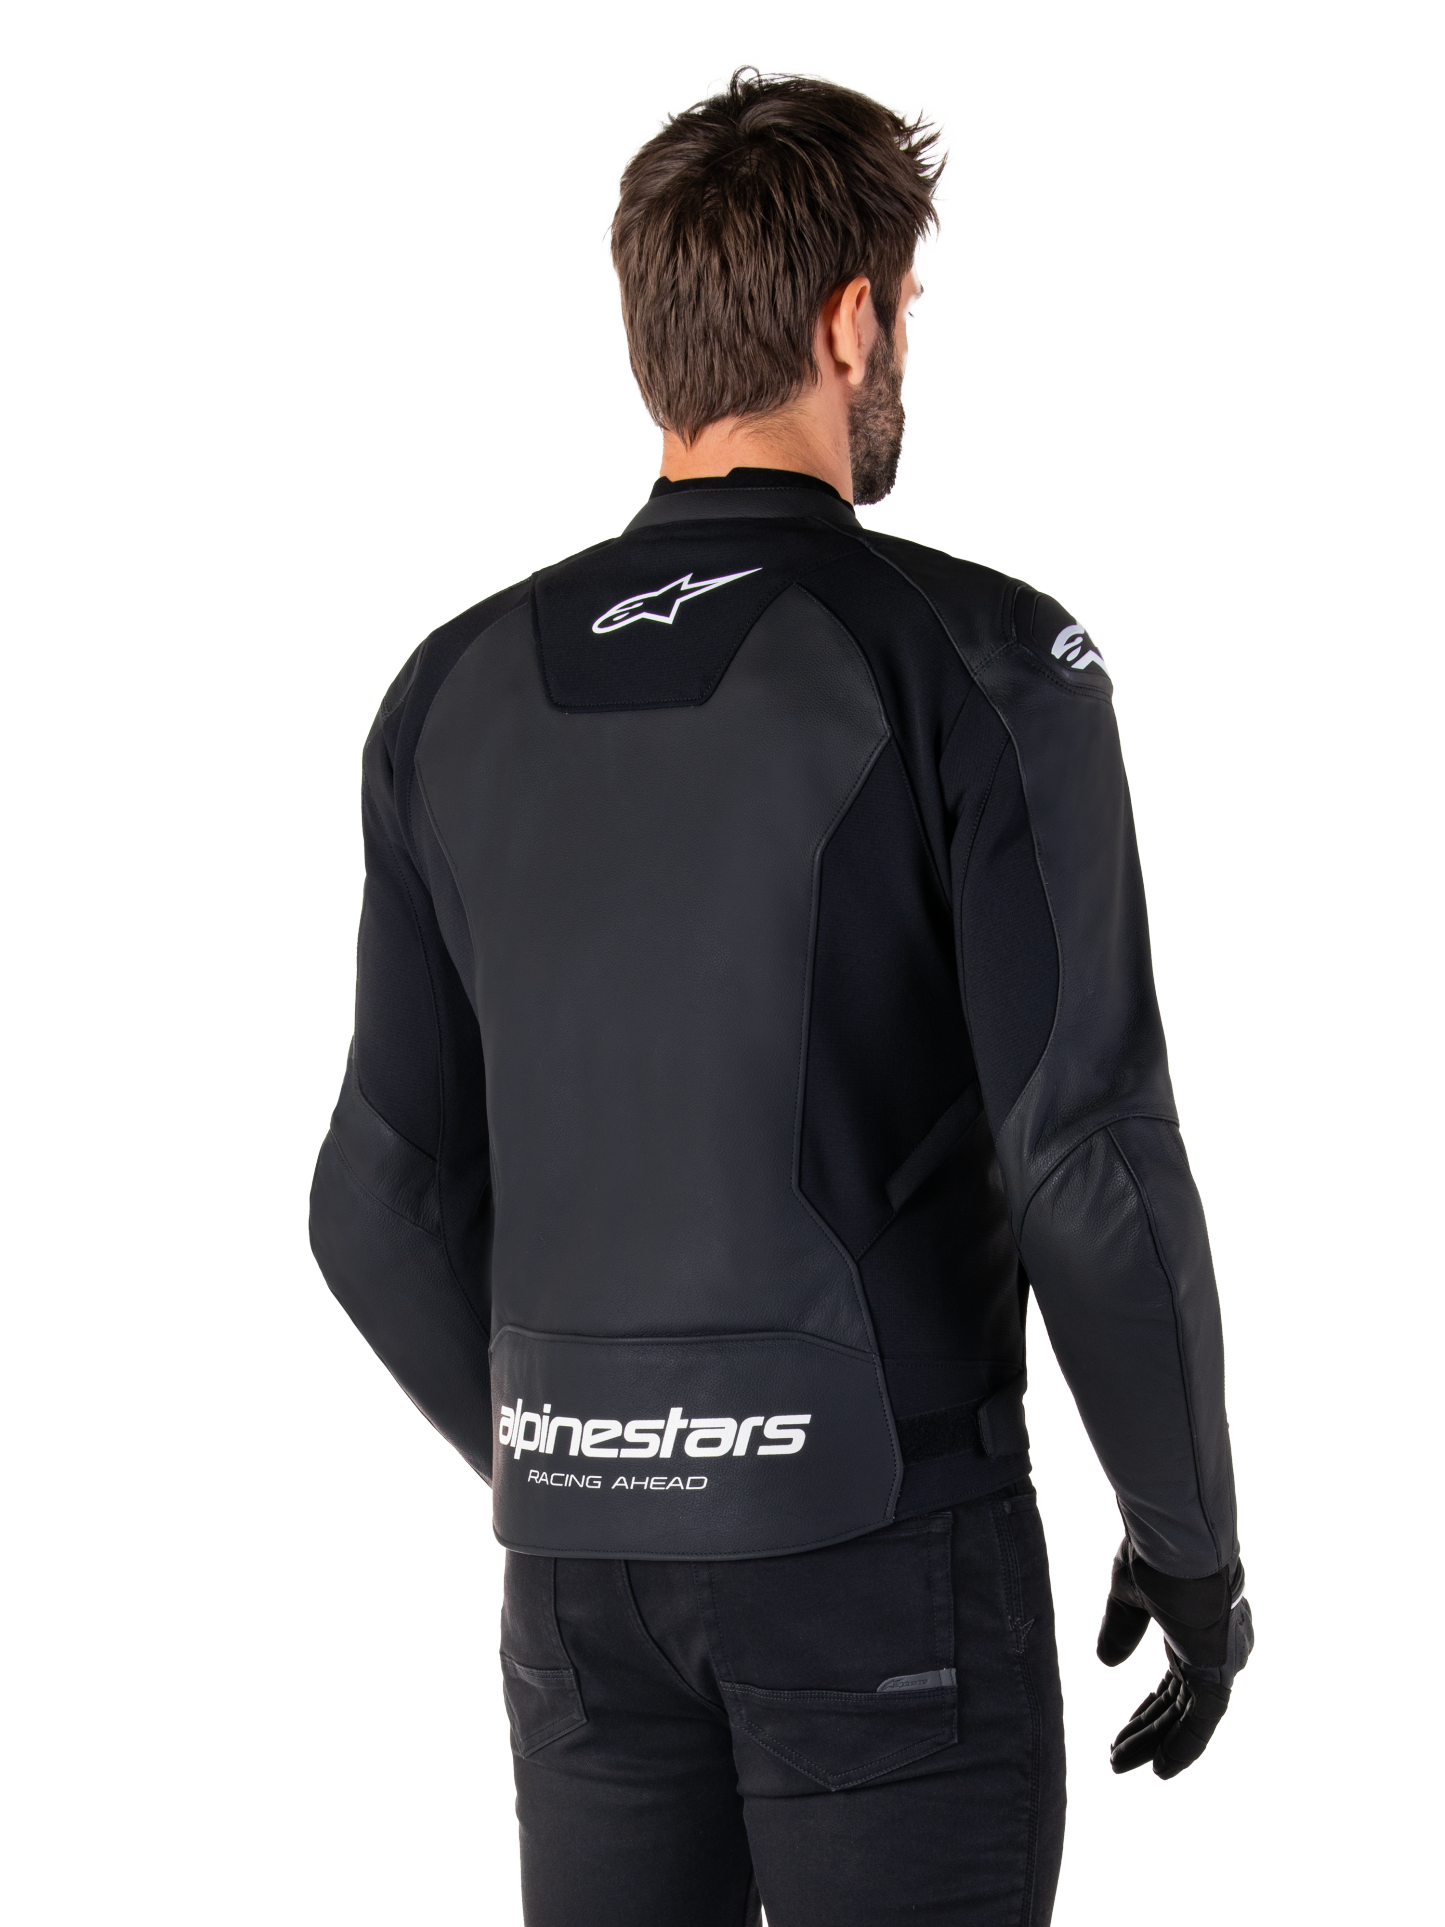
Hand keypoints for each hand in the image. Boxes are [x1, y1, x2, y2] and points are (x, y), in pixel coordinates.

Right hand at [1097, 1538, 1253, 1779]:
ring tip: (1120, 1763)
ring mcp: (1218, 1663)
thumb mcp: (1129, 1594)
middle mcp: (1213, 1652)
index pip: (1173, 1683)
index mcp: (1196, 1631)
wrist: (1180, 1544)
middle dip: (1145, 1731)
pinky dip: (1183, 1746)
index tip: (1122, 1729)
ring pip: (1186, 1716)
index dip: (1147, 1708)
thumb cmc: (1158, 1555)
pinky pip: (1202, 1721)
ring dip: (1154, 1742)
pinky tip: (1161, 1770)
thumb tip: (1109, 1662)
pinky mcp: (1217, 1672)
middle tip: (1116, 1755)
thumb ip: (1122, 1628)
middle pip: (1178, 1705)